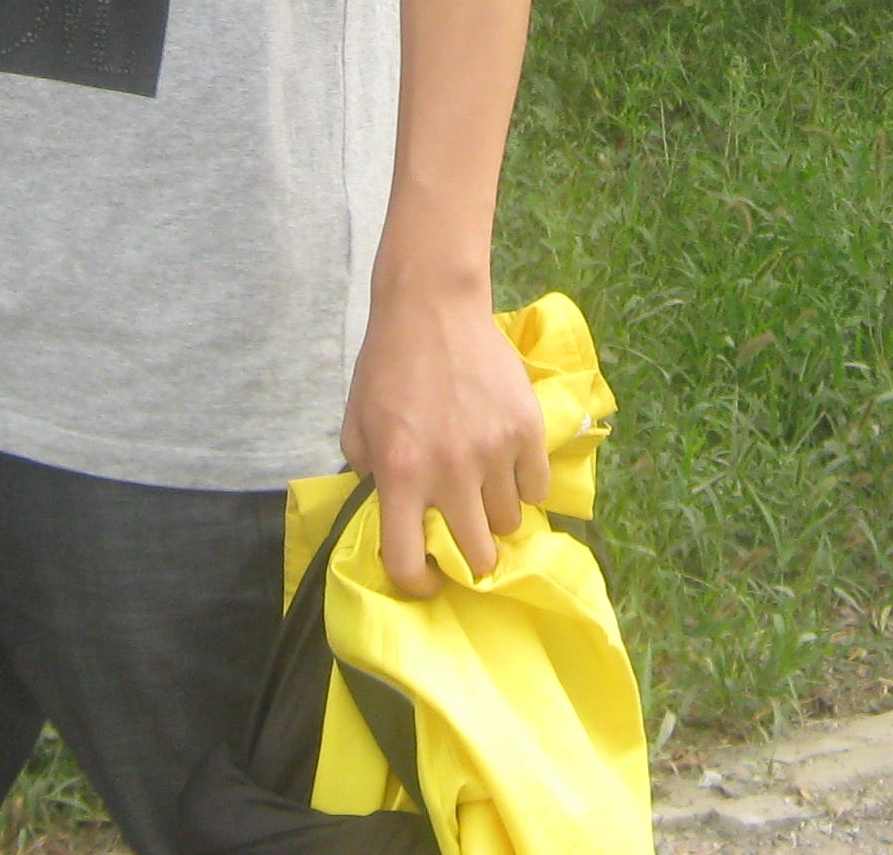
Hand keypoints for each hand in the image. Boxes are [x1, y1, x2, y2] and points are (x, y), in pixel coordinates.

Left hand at [340, 286, 550, 596]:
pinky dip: (525, 485)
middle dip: (472, 559)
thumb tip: (389, 514)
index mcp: (400, 476)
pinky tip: (509, 468)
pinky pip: (537, 487)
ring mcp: (494, 452)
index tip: (429, 580)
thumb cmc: (387, 367)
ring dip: (497, 517)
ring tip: (486, 493)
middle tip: (468, 541)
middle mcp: (450, 473)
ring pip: (511, 522)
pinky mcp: (527, 430)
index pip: (409, 562)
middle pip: (477, 555)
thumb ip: (368, 476)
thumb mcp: (355, 426)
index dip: (418, 584)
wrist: (432, 309)